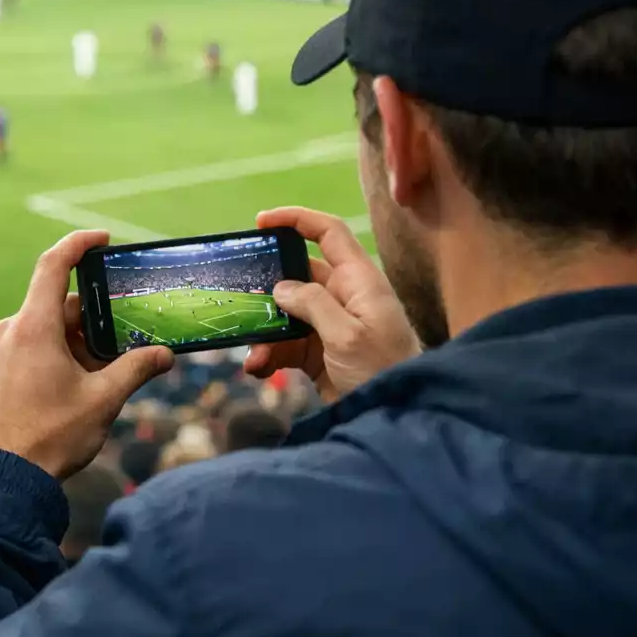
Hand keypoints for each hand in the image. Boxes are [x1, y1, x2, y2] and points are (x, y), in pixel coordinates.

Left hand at [0, 230, 173, 479]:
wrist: (1, 480)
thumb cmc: (50, 437)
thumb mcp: (103, 401)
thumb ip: (136, 369)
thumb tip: (164, 355)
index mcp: (33, 327)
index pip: (54, 265)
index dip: (79, 244)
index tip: (103, 240)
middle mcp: (9, 332)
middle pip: (57, 306)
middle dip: (93, 320)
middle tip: (124, 339)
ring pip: (45, 330)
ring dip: (76, 343)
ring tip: (103, 373)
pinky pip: (28, 349)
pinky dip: (55, 356)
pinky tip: (76, 386)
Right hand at [244, 207, 415, 402]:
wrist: (395, 417)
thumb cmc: (382, 369)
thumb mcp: (347, 334)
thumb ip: (313, 305)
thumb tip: (281, 288)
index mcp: (358, 280)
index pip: (329, 233)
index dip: (297, 220)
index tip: (262, 222)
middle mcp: (344, 297)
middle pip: (299, 275)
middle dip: (268, 286)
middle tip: (240, 294)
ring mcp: (331, 326)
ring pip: (287, 314)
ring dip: (265, 330)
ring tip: (252, 352)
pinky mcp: (320, 354)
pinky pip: (287, 344)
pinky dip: (270, 353)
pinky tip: (258, 367)